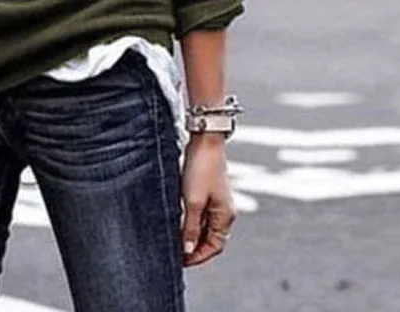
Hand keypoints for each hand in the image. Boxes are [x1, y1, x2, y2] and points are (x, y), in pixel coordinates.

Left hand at [180, 134, 236, 266]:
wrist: (205, 140)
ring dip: (191, 233)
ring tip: (174, 237)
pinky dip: (191, 220)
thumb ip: (191, 227)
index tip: (180, 261)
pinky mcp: (208, 191)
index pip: (214, 247)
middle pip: (210, 238)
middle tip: (175, 252)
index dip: (197, 256)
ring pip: (204, 226)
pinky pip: (201, 213)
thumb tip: (188, 249)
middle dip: (194, 247)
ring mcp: (217, 201)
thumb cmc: (201, 169)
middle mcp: (224, 211)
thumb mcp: (193, 201)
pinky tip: (178, 219)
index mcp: (225, 217)